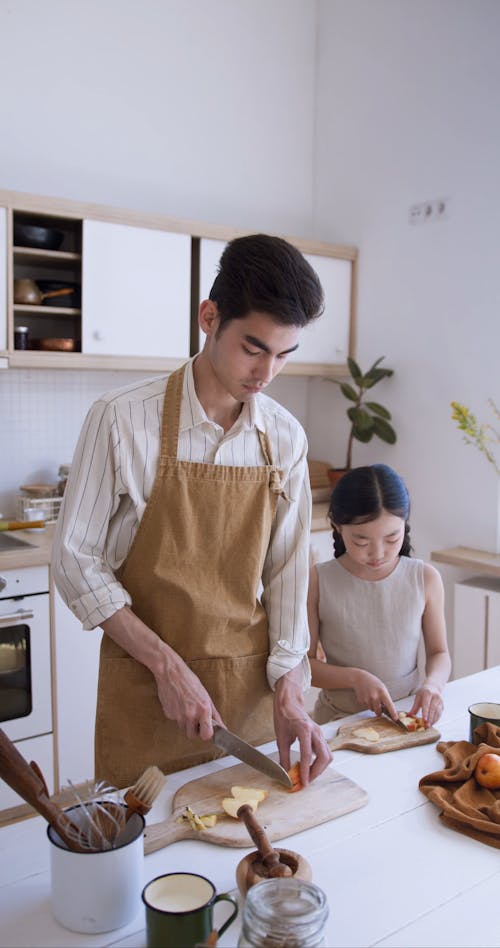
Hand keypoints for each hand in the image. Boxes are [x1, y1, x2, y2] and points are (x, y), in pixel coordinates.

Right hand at [154, 650, 223, 740]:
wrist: (171, 672)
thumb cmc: (190, 681)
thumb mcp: (206, 696)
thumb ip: (215, 715)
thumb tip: (223, 728)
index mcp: (203, 710)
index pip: (206, 736)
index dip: (206, 734)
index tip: (206, 729)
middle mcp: (190, 715)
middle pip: (192, 735)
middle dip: (194, 730)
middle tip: (195, 718)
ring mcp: (178, 715)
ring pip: (183, 729)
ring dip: (185, 723)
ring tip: (186, 708)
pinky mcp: (168, 714)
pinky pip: (174, 721)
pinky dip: (176, 715)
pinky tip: (177, 704)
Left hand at [273, 668, 331, 786]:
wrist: (289, 702)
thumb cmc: (284, 715)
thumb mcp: (280, 737)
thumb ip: (283, 756)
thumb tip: (285, 772)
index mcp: (304, 730)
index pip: (307, 755)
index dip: (305, 771)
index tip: (303, 782)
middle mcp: (316, 731)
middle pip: (324, 757)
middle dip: (316, 772)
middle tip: (306, 781)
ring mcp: (320, 733)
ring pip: (327, 755)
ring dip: (320, 768)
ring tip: (308, 775)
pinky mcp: (320, 735)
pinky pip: (325, 751)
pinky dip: (320, 761)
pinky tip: (311, 766)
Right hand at [352, 669, 395, 717]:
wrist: (360, 679)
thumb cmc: (373, 683)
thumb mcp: (382, 688)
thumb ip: (385, 698)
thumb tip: (388, 709)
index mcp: (382, 692)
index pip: (389, 705)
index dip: (393, 713)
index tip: (396, 718)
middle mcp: (375, 697)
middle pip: (379, 712)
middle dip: (379, 711)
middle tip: (379, 706)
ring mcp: (367, 699)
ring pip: (372, 710)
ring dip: (373, 706)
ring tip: (371, 697)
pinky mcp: (362, 701)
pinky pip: (367, 707)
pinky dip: (368, 704)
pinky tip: (366, 696)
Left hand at [409, 682, 442, 725]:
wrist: (432, 688)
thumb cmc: (424, 693)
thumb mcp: (418, 698)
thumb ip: (414, 707)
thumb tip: (409, 715)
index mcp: (428, 693)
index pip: (426, 704)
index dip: (425, 712)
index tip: (424, 719)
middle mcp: (435, 696)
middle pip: (433, 708)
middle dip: (430, 718)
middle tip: (426, 725)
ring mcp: (440, 701)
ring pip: (437, 712)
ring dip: (433, 719)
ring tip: (429, 725)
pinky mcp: (442, 705)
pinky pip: (440, 713)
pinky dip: (436, 719)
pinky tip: (432, 722)